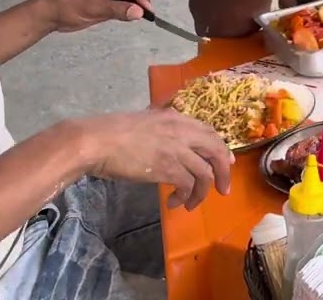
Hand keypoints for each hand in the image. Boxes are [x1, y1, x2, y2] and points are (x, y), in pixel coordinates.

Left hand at [48, 0, 153, 32]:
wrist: (54, 15)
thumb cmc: (69, 6)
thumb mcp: (94, 8)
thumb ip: (118, 9)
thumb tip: (139, 12)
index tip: (147, 12)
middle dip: (142, 1)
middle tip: (140, 16)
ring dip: (137, 7)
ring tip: (133, 17)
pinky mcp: (111, 3)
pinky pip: (128, 5)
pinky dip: (131, 11)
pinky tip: (128, 17)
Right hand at [79, 109, 233, 209]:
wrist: (97, 141)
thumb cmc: (112, 132)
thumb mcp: (144, 120)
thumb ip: (160, 124)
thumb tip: (167, 134)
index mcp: (176, 117)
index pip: (209, 132)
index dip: (220, 149)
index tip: (226, 162)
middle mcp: (182, 130)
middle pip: (217, 150)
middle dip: (223, 172)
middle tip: (222, 189)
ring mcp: (177, 149)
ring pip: (205, 173)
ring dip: (201, 193)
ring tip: (190, 204)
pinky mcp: (169, 168)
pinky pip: (189, 186)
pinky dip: (186, 198)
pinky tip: (174, 203)